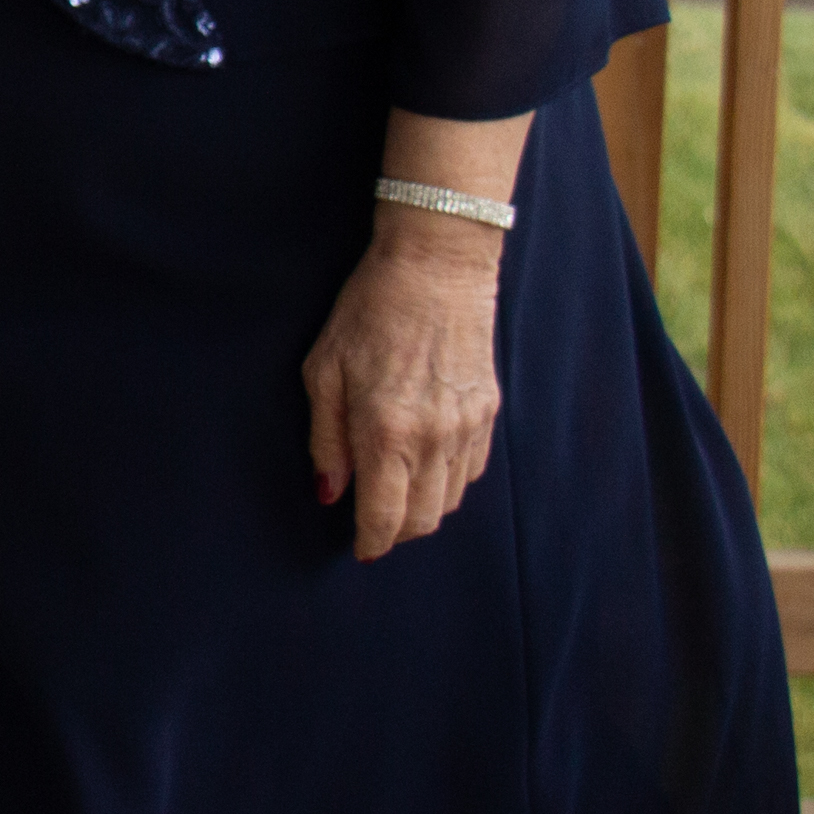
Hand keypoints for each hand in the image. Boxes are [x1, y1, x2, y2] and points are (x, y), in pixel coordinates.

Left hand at [302, 211, 503, 560]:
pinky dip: (447, 480)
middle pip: (422, 521)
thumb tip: (330, 493)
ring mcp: (468, 427)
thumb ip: (325, 440)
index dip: (370, 542)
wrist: (436, 265)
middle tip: (373, 520)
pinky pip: (471, 471)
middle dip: (396, 531)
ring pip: (449, 501)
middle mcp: (434, 438)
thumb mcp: (324, 370)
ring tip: (396, 489)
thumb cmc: (368, 311)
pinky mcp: (489, 412)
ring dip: (422, 508)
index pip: (385, 518)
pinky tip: (424, 460)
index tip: (359, 548)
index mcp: (387, 430)